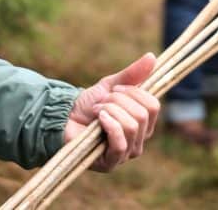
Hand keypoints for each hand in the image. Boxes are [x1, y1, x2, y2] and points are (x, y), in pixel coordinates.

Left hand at [64, 53, 159, 171]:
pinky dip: (110, 125)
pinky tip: (98, 119)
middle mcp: (139, 140)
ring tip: (97, 111)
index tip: (115, 89)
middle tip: (102, 102)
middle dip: (118, 101)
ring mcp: (126, 154)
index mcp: (143, 123)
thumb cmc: (88, 104)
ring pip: (132, 126)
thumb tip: (152, 57)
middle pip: (142, 115)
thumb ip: (132, 74)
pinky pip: (120, 143)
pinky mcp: (111, 162)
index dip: (134, 92)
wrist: (64, 117)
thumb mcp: (111, 85)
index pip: (153, 105)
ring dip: (110, 111)